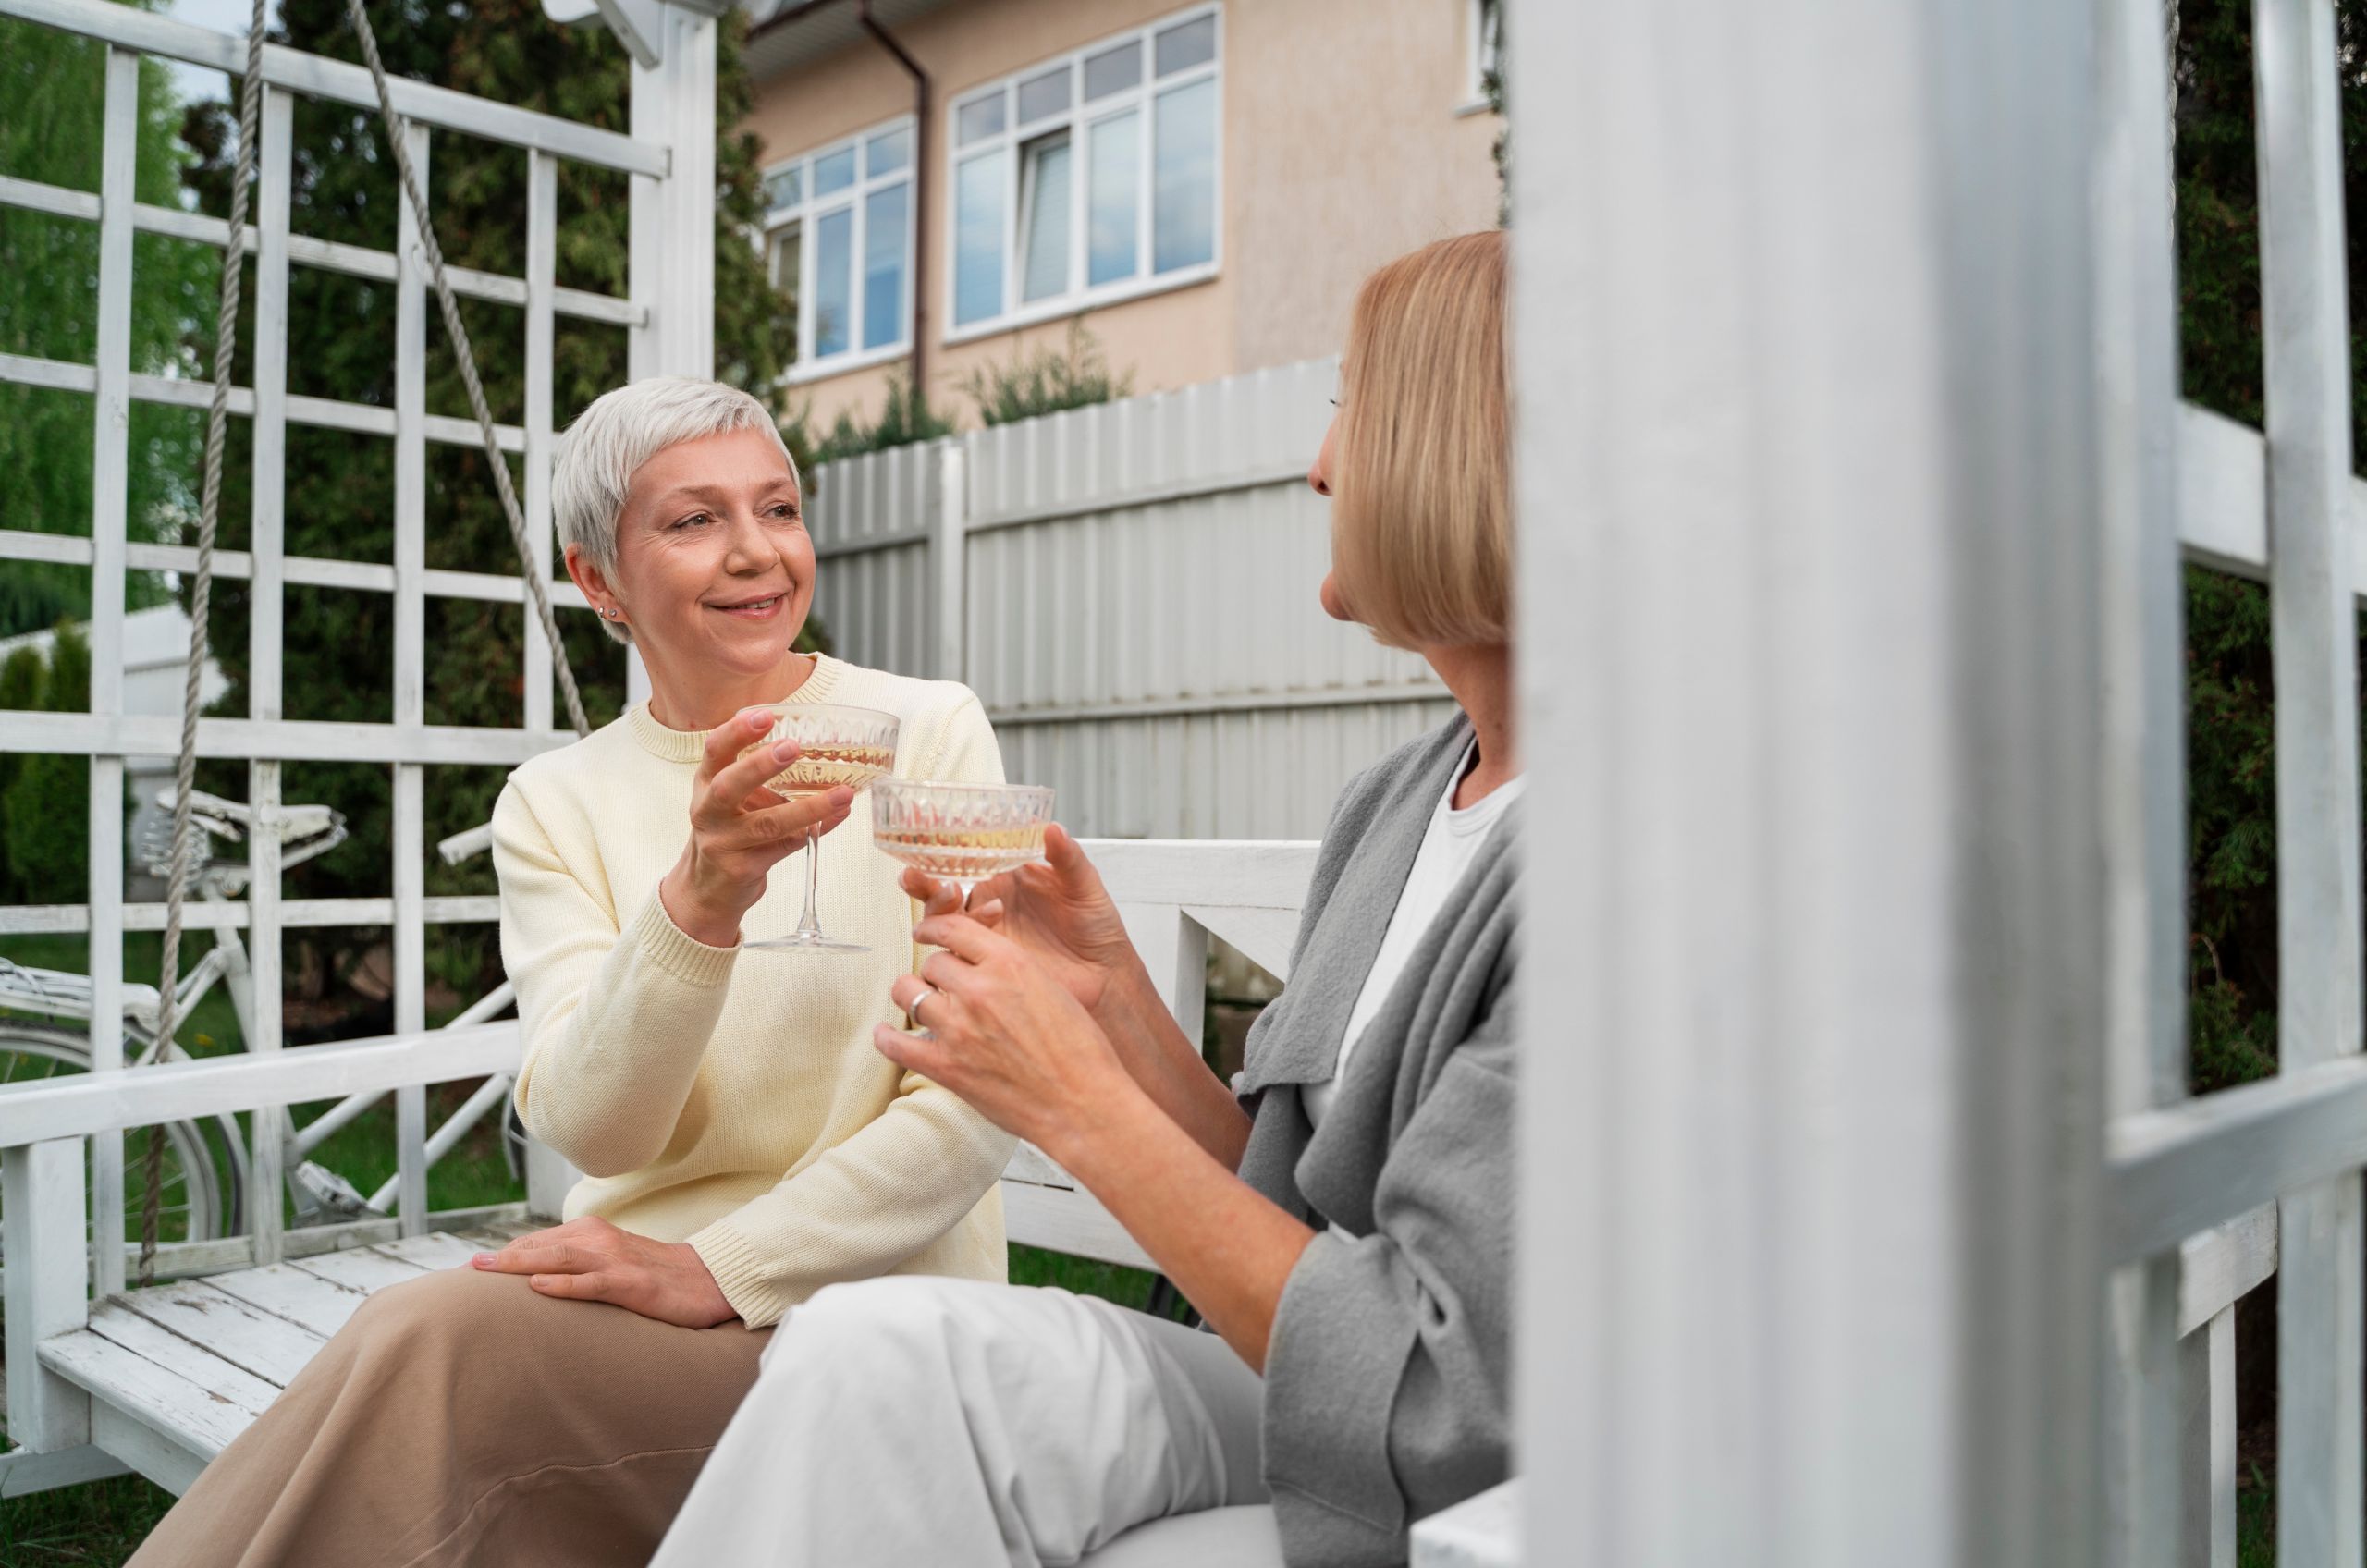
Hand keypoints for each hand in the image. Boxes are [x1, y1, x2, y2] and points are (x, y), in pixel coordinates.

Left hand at [469, 1216, 736, 1327]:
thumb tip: (535, 1281)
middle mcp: (600, 1240)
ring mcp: (615, 1260)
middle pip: (541, 1246)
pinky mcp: (631, 1283)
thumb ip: (578, 1266)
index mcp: (593, 1234)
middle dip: (502, 1258)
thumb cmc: (655, 1276)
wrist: (708, 1281)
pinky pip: (591, 1282)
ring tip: (487, 1271)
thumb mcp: (611, 1265)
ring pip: (559, 1258)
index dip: (506, 1255)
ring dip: (519, 1263)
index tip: (474, 1269)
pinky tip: (538, 1287)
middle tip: (468, 1269)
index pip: (539, 1242)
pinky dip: (563, 1284)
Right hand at [661, 707, 854, 946]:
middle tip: (792, 748)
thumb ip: (760, 775)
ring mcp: (723, 844)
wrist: (707, 888)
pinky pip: (785, 847)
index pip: (714, 751)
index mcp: (705, 784)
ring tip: (842, 793)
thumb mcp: (733, 798)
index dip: (736, 732)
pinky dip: (815, 830)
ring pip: (767, 824)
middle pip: (728, 786)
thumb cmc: (729, 830)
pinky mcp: (742, 869)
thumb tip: (819, 750)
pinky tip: (838, 816)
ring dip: (808, 808)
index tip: (764, 715)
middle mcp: (708, 812)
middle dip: (760, 765)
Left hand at [876, 910, 1138, 1157]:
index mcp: (1010, 964)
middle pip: (932, 963)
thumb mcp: (1053, 990)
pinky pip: (895, 1044)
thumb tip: (983, 966)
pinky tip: (886, 1034)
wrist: (1082, 1103)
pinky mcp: (945, 1067)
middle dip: (936, 972)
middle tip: (943, 985)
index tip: (926, 932)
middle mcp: (979, 990)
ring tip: (919, 1005)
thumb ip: (1013, 972)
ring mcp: (958, 1028)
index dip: (934, 928)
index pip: (954, 928)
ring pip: (908, 992)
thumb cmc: (1080, 1052)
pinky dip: (886, 1038)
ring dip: (912, 996)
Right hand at [898, 826, 1143, 1018]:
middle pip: (943, 889)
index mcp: (1008, 877)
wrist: (1104, 977)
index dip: (943, 849)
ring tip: (953, 893)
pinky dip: (955, 936)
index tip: (925, 838)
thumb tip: (1052, 827)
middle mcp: (990, 902)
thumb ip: (1068, 858)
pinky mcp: (985, 962)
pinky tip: (983, 921)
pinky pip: (956, 949)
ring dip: (938, 905)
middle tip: (917, 875)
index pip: (968, 859)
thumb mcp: (1085, 887)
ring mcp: (985, 933)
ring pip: (943, 918)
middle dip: (924, 881)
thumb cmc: (1098, 929)